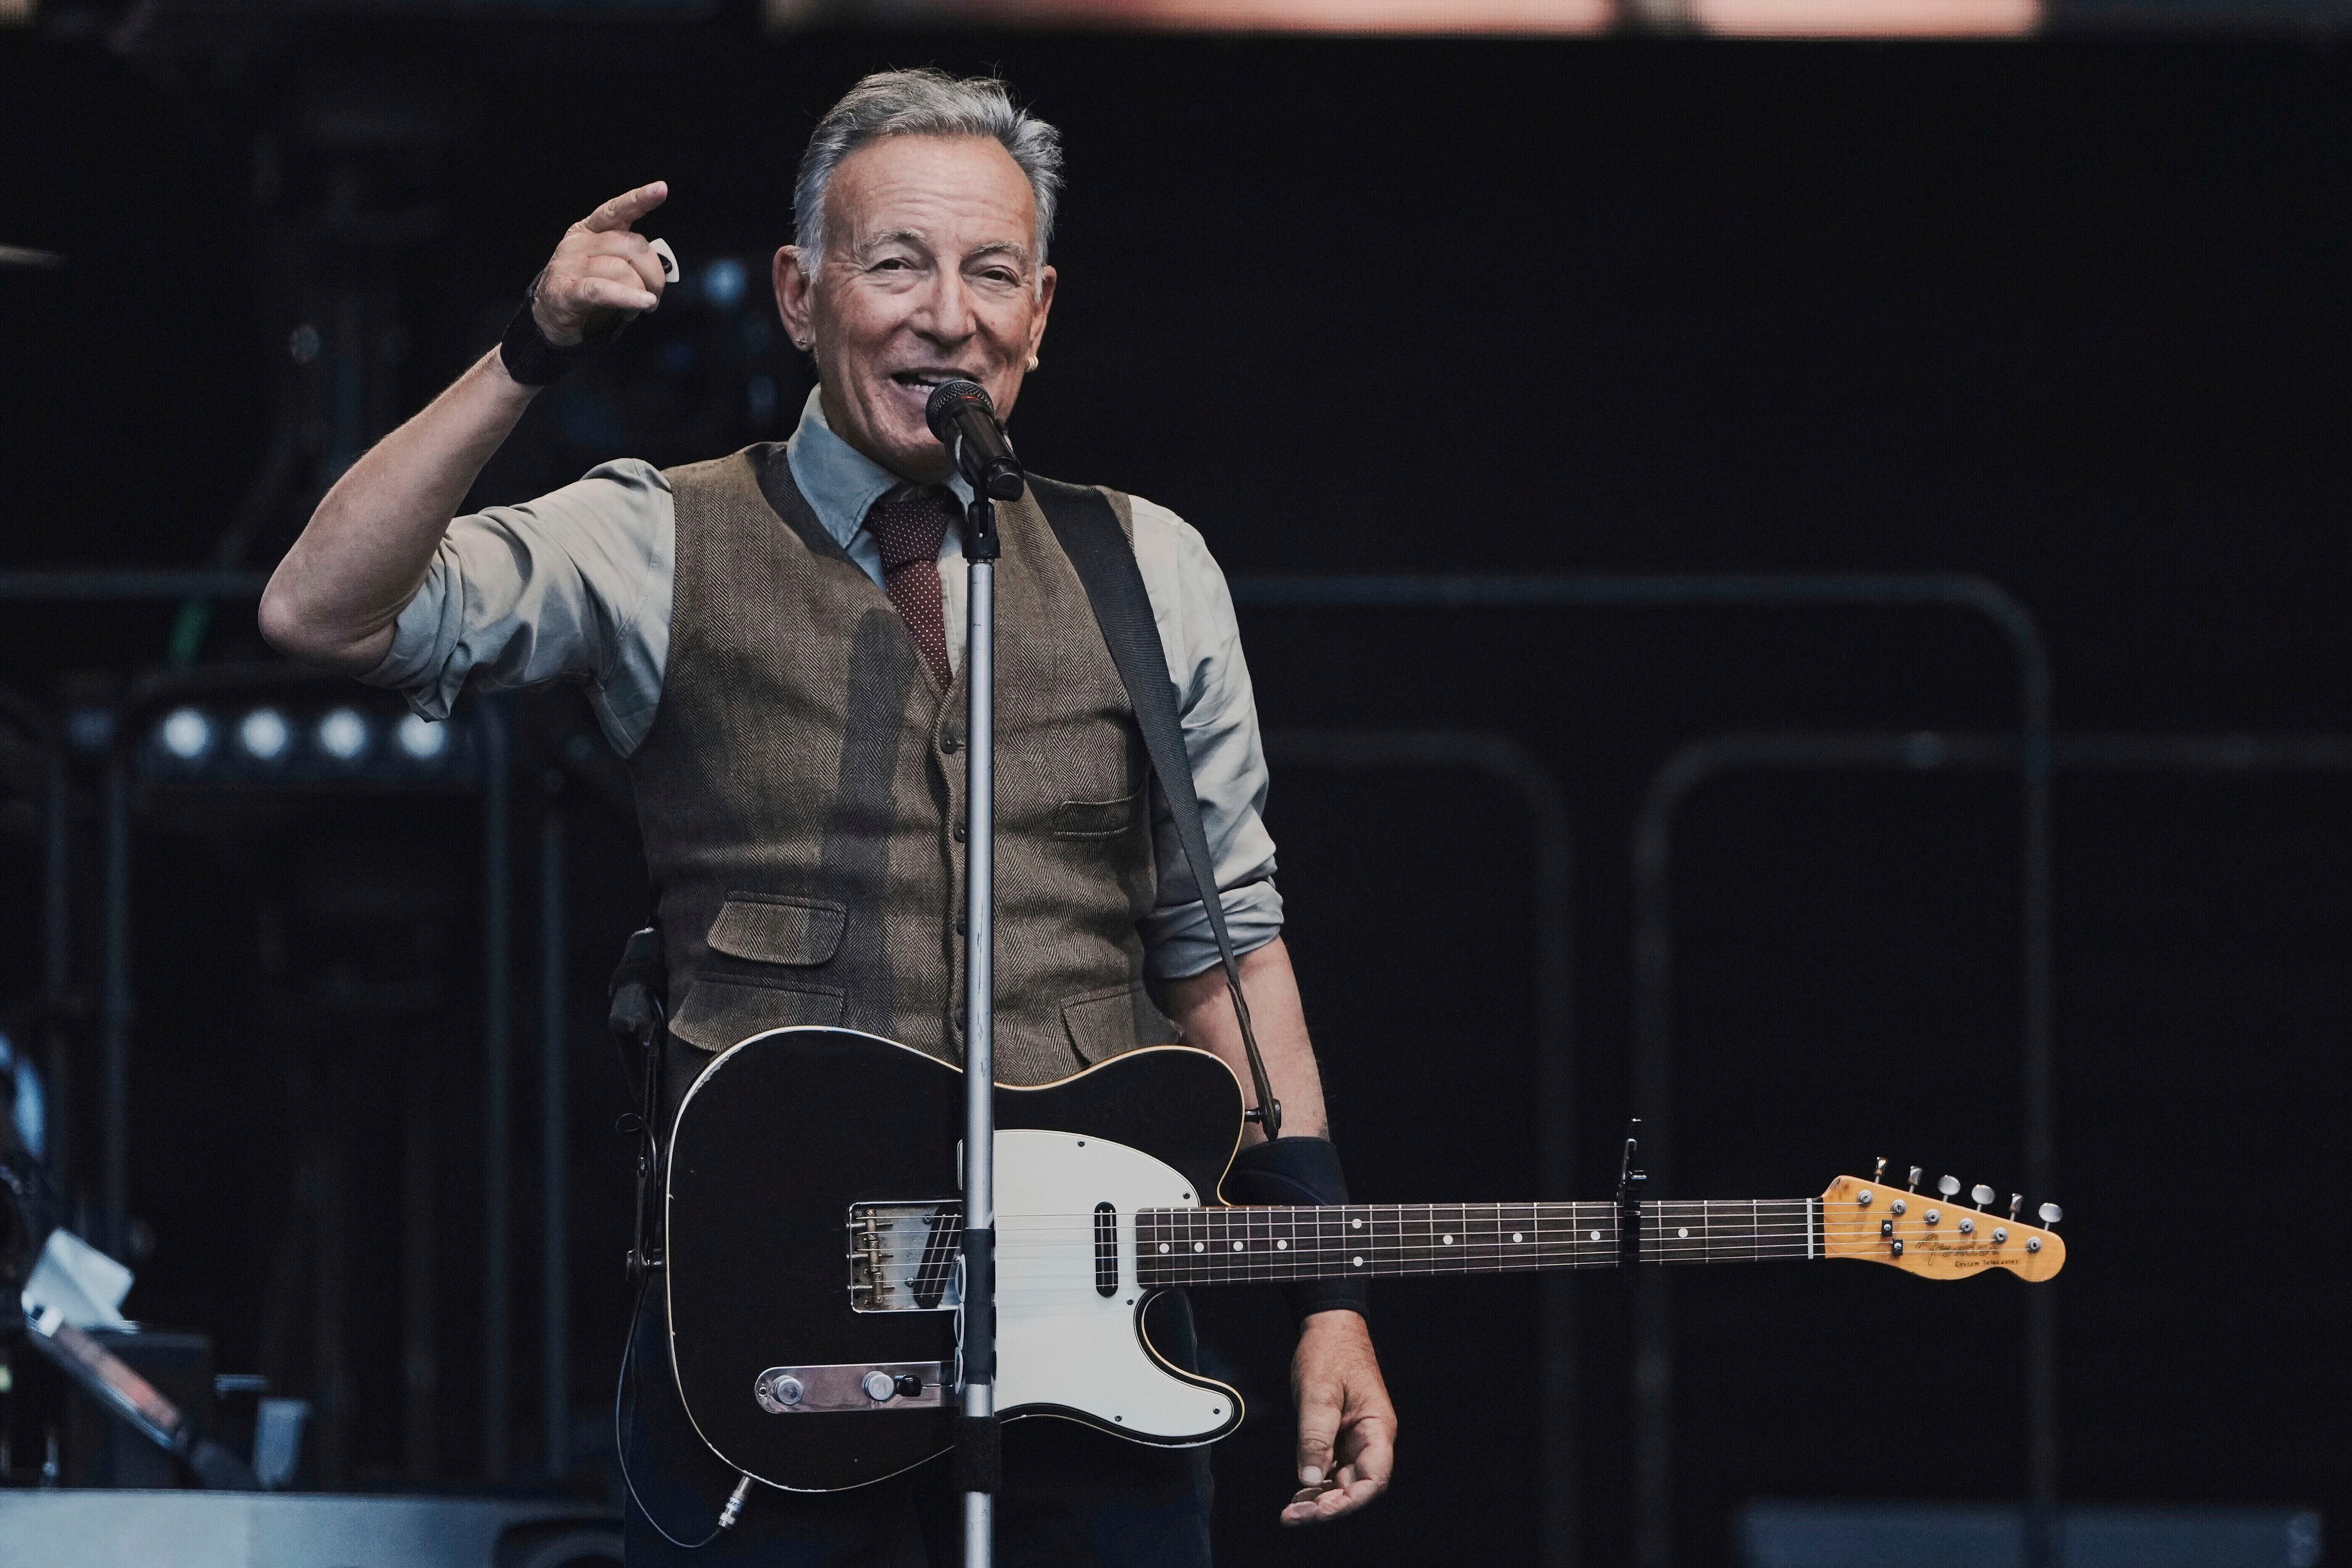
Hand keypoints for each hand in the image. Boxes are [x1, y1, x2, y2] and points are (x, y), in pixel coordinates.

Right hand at [530, 182, 669, 347]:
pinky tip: (643, 303)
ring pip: (621, 269)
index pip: (616, 210)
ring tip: (641, 307)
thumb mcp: (610, 267)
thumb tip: (661, 269)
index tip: (661, 189)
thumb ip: (631, 260)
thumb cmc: (586, 289)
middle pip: (631, 245)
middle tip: (655, 294)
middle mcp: (580, 243)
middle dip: (653, 272)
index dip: (638, 200)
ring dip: (641, 291)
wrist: (548, 317)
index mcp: (590, 230)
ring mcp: (571, 266)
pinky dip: (627, 297)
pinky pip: (603, 290)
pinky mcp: (567, 292)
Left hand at [1281, 1309, 1394, 1525]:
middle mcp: (1370, 1439)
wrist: (1328, 1326)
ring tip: (1291, 1511)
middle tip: (1293, 1516)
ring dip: (1319, 1499)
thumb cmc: (1331, 1351)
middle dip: (1328, 1507)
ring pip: (1343, 1482)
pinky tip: (1298, 1494)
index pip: (1372, 1479)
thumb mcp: (1319, 1392)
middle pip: (1357, 1487)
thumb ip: (1315, 1436)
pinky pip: (1331, 1468)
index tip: (1318, 1511)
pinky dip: (1315, 1483)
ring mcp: (1355, 1439)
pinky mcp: (1339, 1436)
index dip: (1348, 1502)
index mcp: (1378, 1428)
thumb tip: (1308, 1478)